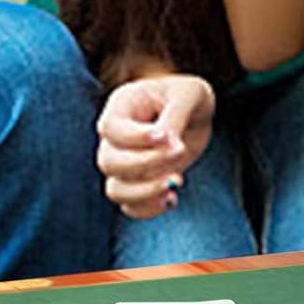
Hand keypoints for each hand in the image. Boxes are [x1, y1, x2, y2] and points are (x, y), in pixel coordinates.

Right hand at [96, 73, 215, 218]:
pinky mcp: (136, 183)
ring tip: (177, 181)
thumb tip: (167, 143)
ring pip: (115, 189)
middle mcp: (115, 137)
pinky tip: (172, 198)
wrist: (194, 112)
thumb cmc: (189, 96)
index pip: (111, 128)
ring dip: (145, 191)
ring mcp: (123, 162)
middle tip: (180, 151)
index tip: (166, 137)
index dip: (135, 137)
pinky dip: (148, 208)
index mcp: (122, 105)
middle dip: (145, 163)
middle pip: (109, 162)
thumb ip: (175, 116)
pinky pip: (130, 207)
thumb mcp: (190, 94)